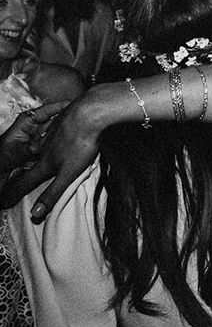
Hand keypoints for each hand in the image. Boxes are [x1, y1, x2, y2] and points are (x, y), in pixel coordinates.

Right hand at [0, 98, 100, 221]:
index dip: (14, 192)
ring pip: (39, 145)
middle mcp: (44, 148)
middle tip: (12, 179)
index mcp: (45, 163)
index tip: (3, 201)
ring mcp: (52, 133)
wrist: (88, 113)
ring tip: (30, 157)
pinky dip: (48, 135)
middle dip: (22, 172)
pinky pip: (51, 130)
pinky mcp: (61, 121)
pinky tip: (52, 133)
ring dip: (34, 152)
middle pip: (30, 163)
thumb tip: (35, 213)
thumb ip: (51, 192)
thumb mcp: (68, 173)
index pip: (25, 181)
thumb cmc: (80, 144)